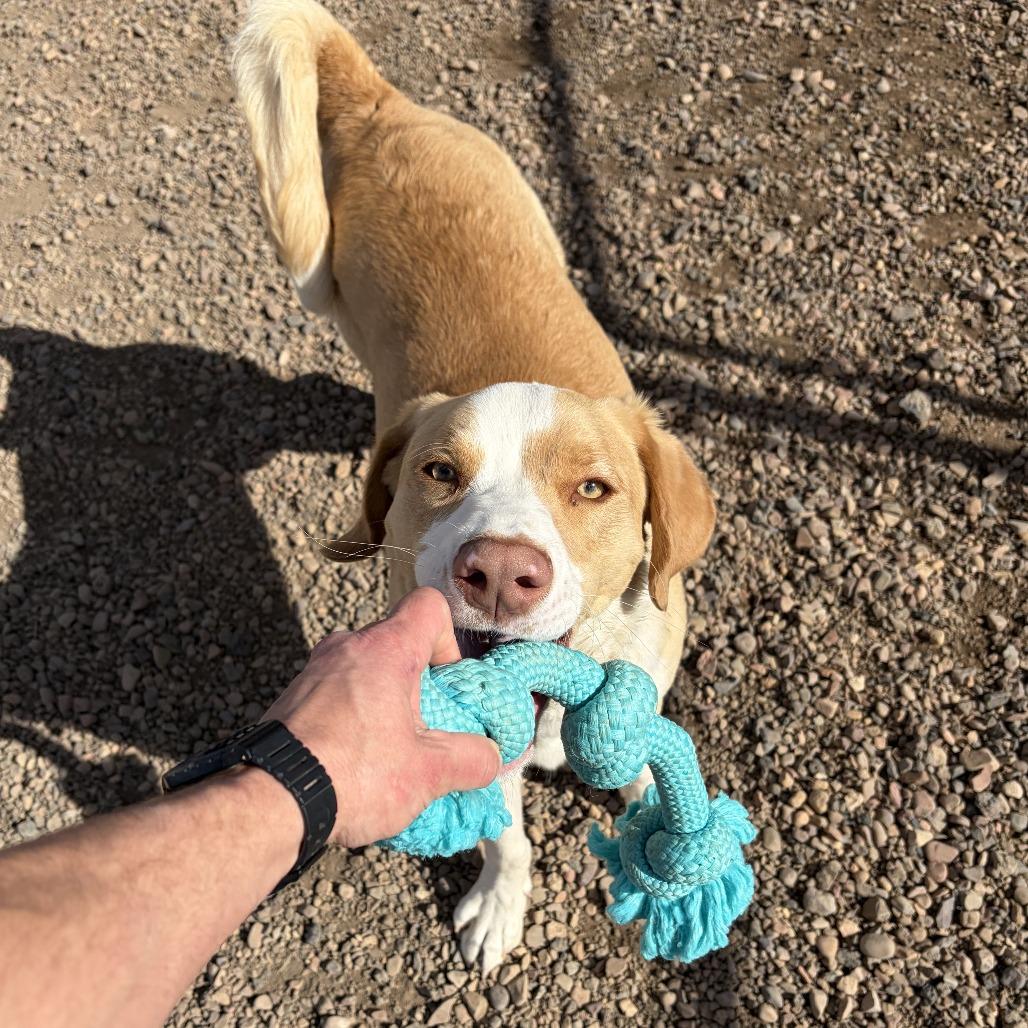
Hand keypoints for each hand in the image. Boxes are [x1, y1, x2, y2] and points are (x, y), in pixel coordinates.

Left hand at [263, 587, 500, 846]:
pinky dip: (352, 717)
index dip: (449, 640)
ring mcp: (314, 671)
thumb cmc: (353, 774)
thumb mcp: (428, 773)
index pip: (429, 606)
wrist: (270, 801)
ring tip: (387, 752)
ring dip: (383, 702)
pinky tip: (353, 762)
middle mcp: (346, 647)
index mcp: (385, 648)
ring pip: (364, 670)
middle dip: (417, 683)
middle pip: (397, 643)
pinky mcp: (292, 698)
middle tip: (423, 729)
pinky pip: (335, 694)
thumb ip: (472, 759)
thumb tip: (491, 757)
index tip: (446, 685)